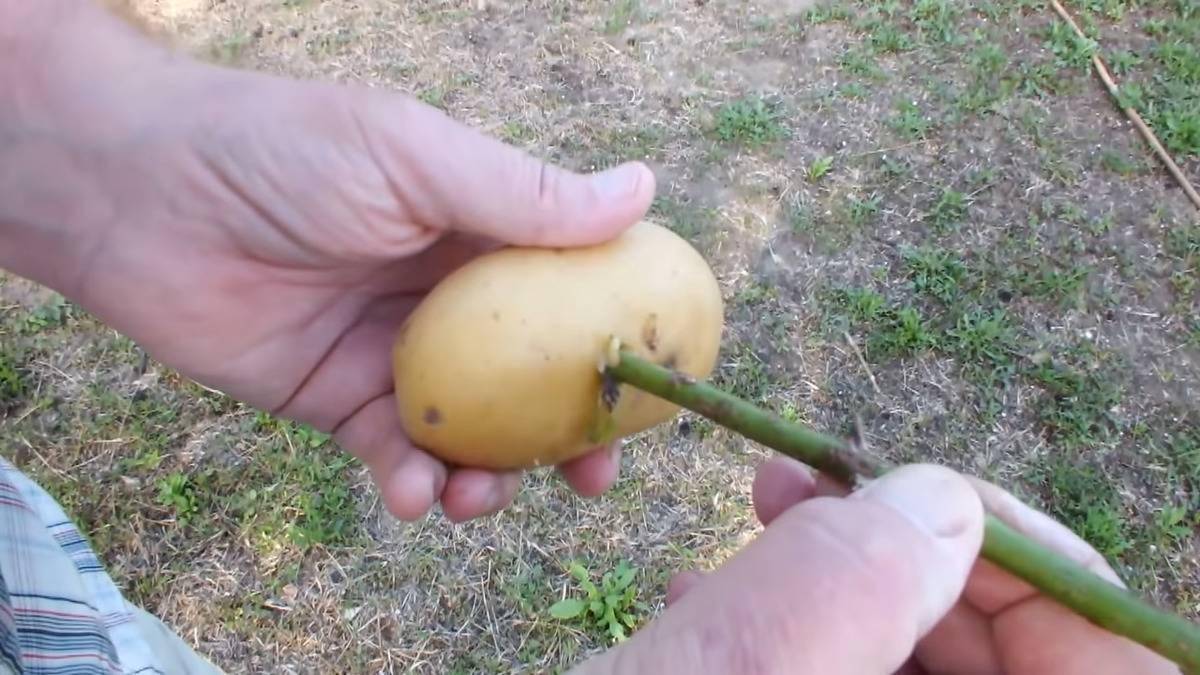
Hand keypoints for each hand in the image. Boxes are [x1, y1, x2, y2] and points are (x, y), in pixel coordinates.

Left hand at [0, 2, 654, 521]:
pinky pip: (394, 454)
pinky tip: (417, 493)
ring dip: (493, 475)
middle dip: (568, 433)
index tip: (655, 389)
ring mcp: (398, 352)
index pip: (574, 291)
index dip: (618, 340)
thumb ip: (524, 194)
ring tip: (486, 495)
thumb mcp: (417, 159)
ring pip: (472, 430)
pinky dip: (414, 483)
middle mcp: (451, 297)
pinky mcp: (339, 400)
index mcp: (482, 231)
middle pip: (534, 377)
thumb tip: (644, 190)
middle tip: (594, 479)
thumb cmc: (286, 151)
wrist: (142, 193)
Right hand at [573, 461, 1179, 673]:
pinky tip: (711, 602)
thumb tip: (938, 503)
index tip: (921, 489)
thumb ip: (827, 605)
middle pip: (1011, 671)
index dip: (1036, 568)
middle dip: (915, 558)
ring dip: (847, 590)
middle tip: (802, 491)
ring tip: (749, 531)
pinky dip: (800, 640)